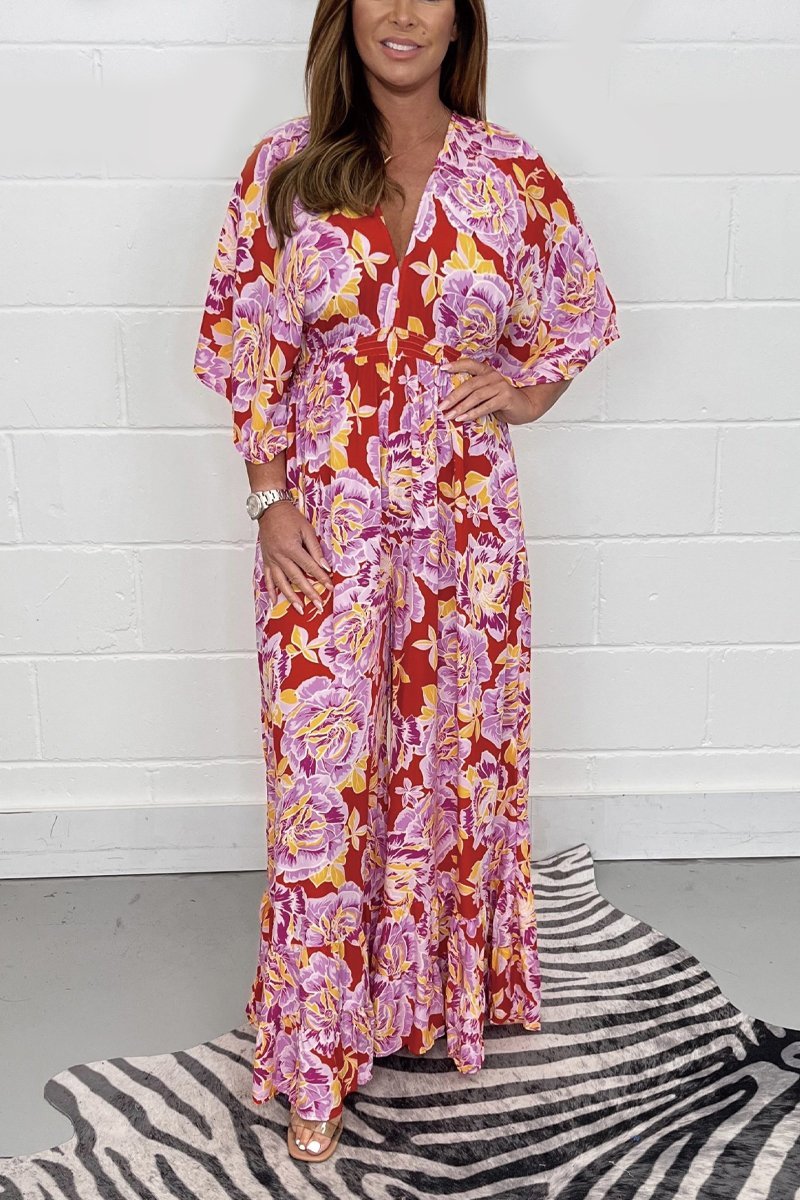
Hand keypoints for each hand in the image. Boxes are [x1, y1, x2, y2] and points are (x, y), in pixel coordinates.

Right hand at [257, 500, 333, 614]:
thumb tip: (325, 566)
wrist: (270, 509)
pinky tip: (276, 600)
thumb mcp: (306, 529)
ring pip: (282, 583)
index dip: (321, 578)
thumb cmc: (288, 517)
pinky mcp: (266, 560)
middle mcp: (280, 556)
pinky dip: (271, 590)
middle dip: (309, 593)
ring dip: (291, 597)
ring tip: (300, 608)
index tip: (329, 587)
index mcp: (291, 548)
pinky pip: (268, 578)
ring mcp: (271, 560)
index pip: (309, 567)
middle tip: (318, 605)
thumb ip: (315, 549)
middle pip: (296, 578)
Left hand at [439, 357, 536, 425]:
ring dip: (461, 407)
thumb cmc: (503, 401)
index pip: (470, 364)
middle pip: (470, 385)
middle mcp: (493, 376)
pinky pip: (486, 406)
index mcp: (487, 372)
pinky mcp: (506, 398)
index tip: (443, 368)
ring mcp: (500, 386)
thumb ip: (474, 393)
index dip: (457, 365)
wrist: (525, 407)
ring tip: (449, 415)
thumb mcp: (487, 394)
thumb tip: (450, 402)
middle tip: (441, 406)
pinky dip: (473, 413)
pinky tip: (463, 418)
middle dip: (453, 397)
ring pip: (476, 396)